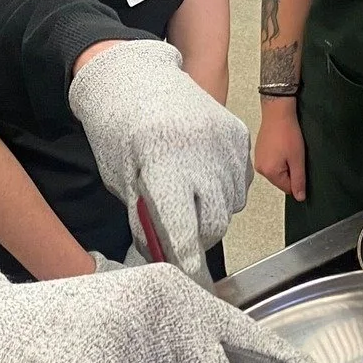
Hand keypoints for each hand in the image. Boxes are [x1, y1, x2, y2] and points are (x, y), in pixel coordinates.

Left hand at [69, 40, 249, 280]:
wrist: (136, 80)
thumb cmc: (120, 132)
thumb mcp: (123, 178)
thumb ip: (145, 218)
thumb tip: (161, 256)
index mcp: (164, 166)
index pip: (184, 230)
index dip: (188, 261)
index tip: (191, 282)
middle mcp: (201, 154)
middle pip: (215, 222)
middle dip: (199, 237)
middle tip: (182, 234)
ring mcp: (224, 142)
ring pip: (233, 204)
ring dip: (215, 212)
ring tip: (190, 198)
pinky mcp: (238, 134)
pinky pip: (242, 180)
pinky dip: (227, 188)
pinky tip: (204, 177)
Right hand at [255, 98, 307, 201]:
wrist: (277, 112)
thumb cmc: (288, 134)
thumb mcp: (298, 159)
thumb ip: (298, 180)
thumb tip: (300, 197)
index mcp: (269, 172)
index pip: (287, 188)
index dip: (297, 179)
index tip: (300, 165)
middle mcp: (260, 168)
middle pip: (281, 180)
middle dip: (290, 171)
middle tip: (295, 155)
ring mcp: (258, 159)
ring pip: (277, 170)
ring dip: (285, 163)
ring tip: (289, 149)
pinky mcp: (259, 151)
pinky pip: (272, 162)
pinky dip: (279, 157)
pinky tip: (283, 145)